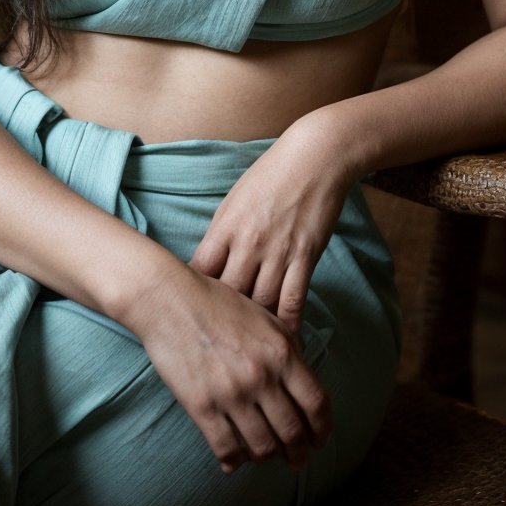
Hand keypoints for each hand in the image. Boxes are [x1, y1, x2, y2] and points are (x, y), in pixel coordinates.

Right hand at [135, 264, 332, 475]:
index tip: (320, 440)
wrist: (170, 299)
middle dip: (299, 453)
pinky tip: (234, 460)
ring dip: (269, 458)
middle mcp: (261, 376)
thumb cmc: (217, 303)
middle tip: (298, 460)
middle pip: (293, 432)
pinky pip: (227, 448)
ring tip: (267, 457)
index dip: (323, 429)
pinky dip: (234, 461)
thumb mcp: (265, 318)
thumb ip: (288, 350)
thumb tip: (301, 385)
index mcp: (282, 352)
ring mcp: (231, 393)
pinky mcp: (202, 406)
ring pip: (262, 447)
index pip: (316, 403)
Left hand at [186, 112, 356, 335]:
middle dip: (219, 320)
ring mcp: (276, 251)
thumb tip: (207, 265)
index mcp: (224, 227)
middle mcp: (247, 242)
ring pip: (258, 304)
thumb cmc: (272, 175)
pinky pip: (293, 299)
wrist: (315, 157)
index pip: (198, 271)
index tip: (190, 312)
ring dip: (253, 328)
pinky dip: (288, 324)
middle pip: (225, 295)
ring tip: (247, 349)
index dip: (191, 295)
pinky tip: (285, 342)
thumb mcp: (235, 200)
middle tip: (216, 342)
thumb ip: (222, 235)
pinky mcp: (304, 256)